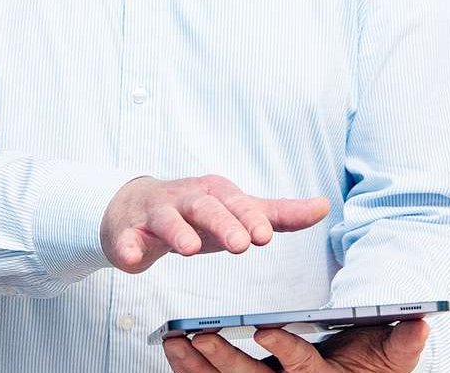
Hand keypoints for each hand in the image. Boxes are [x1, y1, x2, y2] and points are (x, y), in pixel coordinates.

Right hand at [100, 175, 329, 272]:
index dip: (250, 218)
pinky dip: (128, 245)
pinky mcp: (127, 231)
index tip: (266, 236)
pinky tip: (131, 257)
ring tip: (190, 249)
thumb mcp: (236, 212)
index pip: (235, 202)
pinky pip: (126, 237)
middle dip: (223, 223)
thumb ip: (278, 214)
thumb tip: (324, 206)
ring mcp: (154, 213)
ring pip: (166, 219)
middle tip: (241, 245)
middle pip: (204, 206)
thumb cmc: (193, 212)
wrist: (133, 209)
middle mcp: (184, 198)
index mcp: (213, 192)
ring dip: (178, 231)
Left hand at [164, 321, 429, 372]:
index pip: (303, 368)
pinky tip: (171, 349)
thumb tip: (421, 321)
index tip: (265, 328)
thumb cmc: (374, 363)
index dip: (286, 350)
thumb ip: (403, 341)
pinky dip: (191, 369)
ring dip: (197, 365)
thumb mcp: (393, 355)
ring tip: (173, 340)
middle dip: (224, 360)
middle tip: (199, 335)